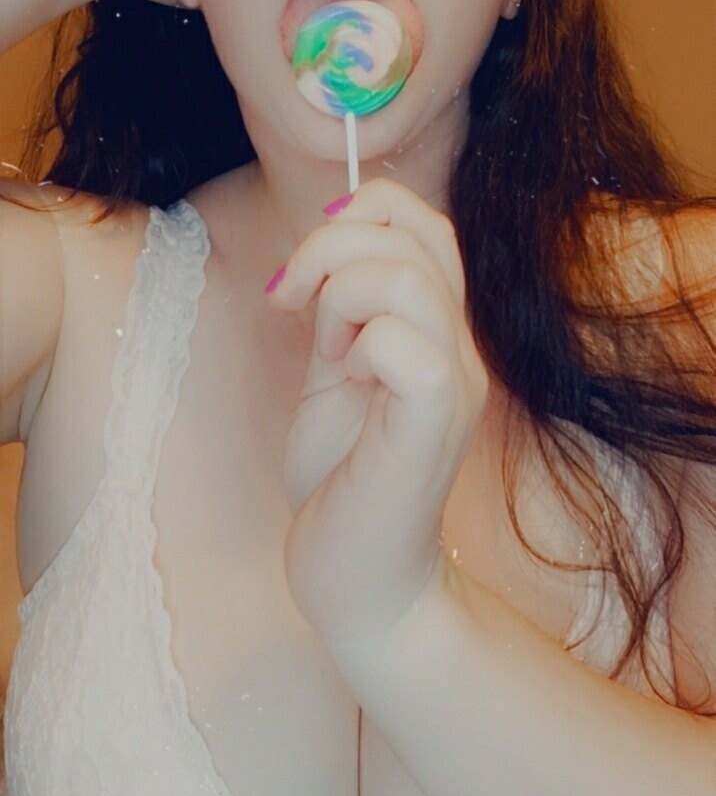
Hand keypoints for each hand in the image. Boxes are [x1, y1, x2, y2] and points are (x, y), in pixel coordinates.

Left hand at [266, 177, 489, 645]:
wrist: (361, 580)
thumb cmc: (345, 479)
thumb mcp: (335, 369)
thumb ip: (338, 307)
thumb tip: (327, 237)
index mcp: (437, 328)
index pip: (425, 223)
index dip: (361, 215)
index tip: (304, 268)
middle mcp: (460, 348)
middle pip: (414, 234)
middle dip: (330, 247)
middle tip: (292, 302)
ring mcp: (454, 385)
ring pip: (408, 280)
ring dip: (341, 296)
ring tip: (324, 349)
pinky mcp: (431, 426)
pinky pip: (405, 346)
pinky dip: (358, 345)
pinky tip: (342, 378)